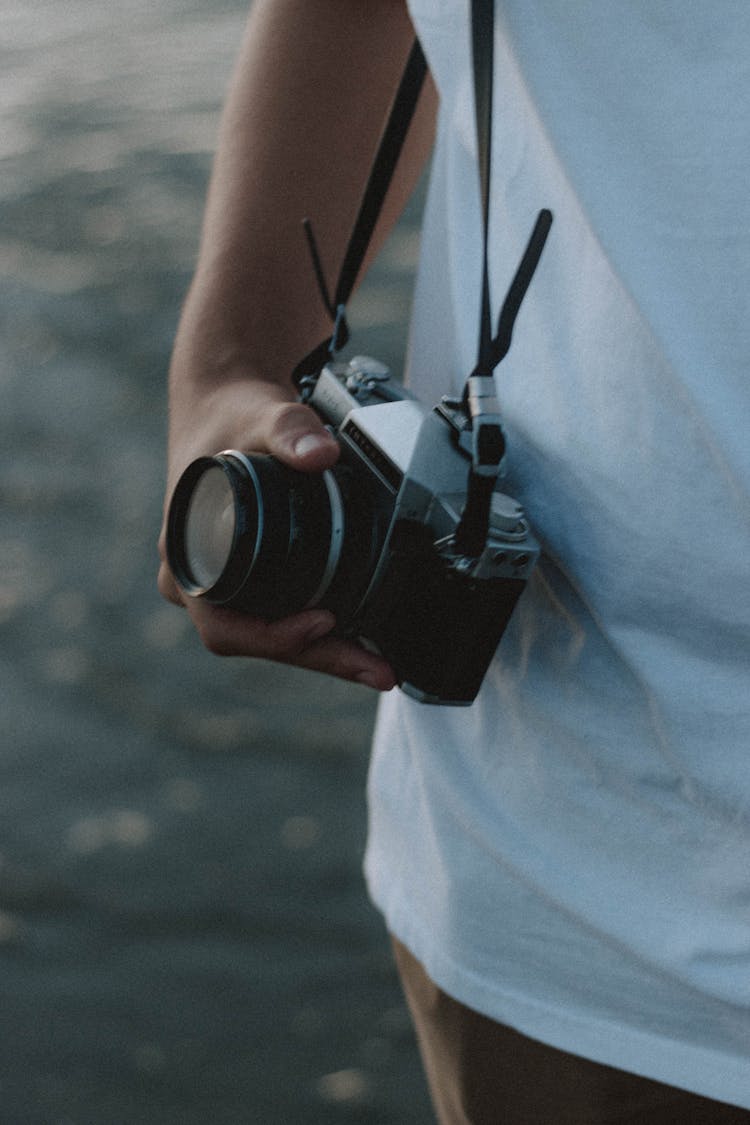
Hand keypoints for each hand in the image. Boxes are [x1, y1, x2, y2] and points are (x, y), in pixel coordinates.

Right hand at [158, 376, 396, 691]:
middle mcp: (199, 579)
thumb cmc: (230, 414)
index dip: (272, 636)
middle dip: (320, 657)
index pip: (223, 625)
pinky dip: (319, 630)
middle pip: (256, 639)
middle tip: (378, 671)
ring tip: (378, 665)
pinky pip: (279, 615)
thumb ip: (290, 430)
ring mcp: (224, 582)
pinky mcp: (249, 577)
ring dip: (324, 652)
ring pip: (270, 634)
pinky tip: (361, 636)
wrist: (224, 401)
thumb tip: (321, 452)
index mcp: (186, 556)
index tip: (322, 623)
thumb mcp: (260, 417)